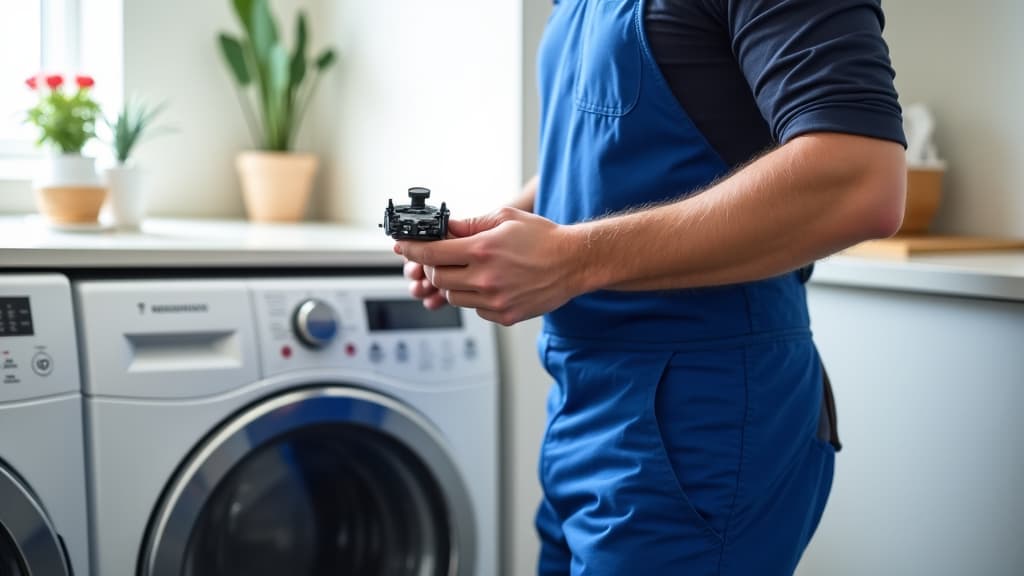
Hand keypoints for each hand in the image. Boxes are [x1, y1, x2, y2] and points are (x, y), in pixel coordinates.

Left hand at [395, 207, 585, 325]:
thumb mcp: (504, 218)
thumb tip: (444, 228)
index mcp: (482, 250)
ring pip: (454, 296)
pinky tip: (489, 283)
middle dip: (433, 267)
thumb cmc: (543, 238)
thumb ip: (470, 224)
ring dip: (454, 283)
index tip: (403, 247)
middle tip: (441, 257)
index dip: (412, 250)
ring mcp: (495, 300)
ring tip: (471, 269)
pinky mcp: (504, 315)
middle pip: (438, 278)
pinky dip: (474, 297)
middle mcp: (485, 278)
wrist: (574, 262)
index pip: (432, 254)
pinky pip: (475, 309)